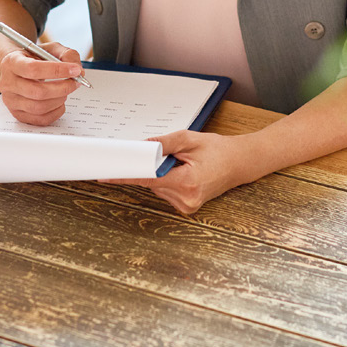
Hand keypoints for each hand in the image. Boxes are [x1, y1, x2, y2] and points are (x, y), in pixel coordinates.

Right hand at [0, 41, 84, 125]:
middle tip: (76, 82)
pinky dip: (56, 112)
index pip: (33, 69)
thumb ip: (66, 54)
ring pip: (40, 107)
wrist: (15, 70)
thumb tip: (78, 71)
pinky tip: (59, 101)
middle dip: (63, 87)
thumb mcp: (48, 49)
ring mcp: (11, 101)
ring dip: (60, 99)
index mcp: (12, 62)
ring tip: (65, 90)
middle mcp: (8, 83)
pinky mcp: (18, 114)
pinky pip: (40, 119)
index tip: (75, 70)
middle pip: (37, 92)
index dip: (57, 70)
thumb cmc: (32, 59)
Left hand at [102, 130, 250, 214]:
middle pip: (151, 182)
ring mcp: (187, 206)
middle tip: (171, 156)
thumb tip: (140, 146)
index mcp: (187, 182)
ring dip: (162, 174)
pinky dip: (168, 181)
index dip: (125, 175)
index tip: (106, 175)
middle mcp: (186, 199)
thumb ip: (163, 144)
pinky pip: (166, 191)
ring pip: (157, 187)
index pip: (147, 179)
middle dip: (153, 167)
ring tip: (185, 164)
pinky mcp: (187, 207)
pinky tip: (185, 173)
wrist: (240, 163)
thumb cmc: (218, 150)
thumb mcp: (189, 139)